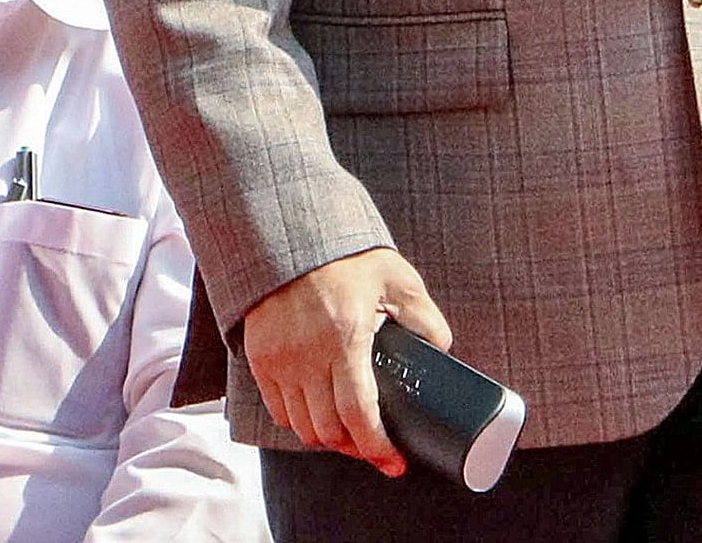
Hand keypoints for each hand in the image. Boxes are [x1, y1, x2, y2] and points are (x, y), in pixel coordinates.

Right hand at [241, 247, 449, 474]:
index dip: (376, 447)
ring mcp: (278, 361)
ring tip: (351, 434)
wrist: (288, 237)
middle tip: (376, 447)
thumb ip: (423, 316)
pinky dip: (300, 421)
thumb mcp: (397, 278)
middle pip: (327, 430)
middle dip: (354, 447)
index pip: (358, 413)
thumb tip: (442, 348)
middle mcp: (305, 356)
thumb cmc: (346, 257)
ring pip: (301, 426)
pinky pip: (278, 410)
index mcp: (344, 338)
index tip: (394, 463)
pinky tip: (321, 414)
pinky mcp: (258, 360)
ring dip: (327, 438)